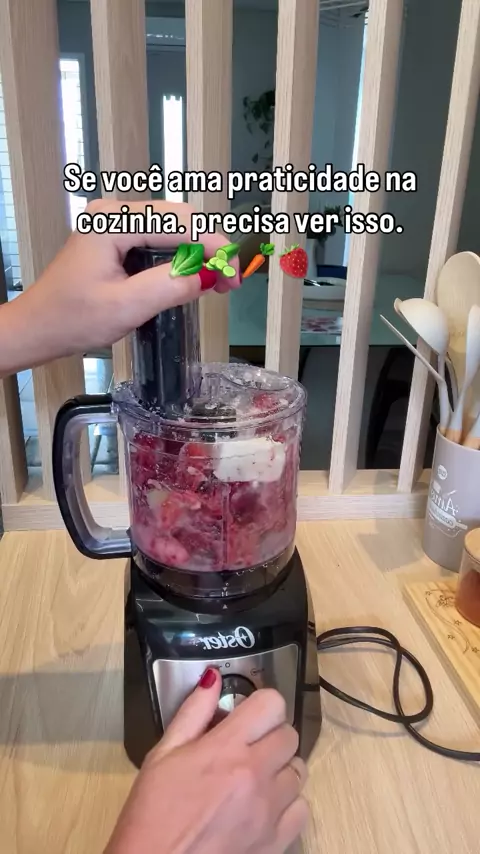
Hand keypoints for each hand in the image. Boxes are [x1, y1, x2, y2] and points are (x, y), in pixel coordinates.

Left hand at [0, 200, 240, 375]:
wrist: (37, 328)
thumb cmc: (73, 319)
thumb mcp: (127, 306)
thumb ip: (171, 285)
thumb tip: (211, 274)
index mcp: (114, 221)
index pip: (180, 224)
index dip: (214, 249)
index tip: (234, 279)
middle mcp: (114, 212)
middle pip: (179, 219)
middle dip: (209, 249)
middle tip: (228, 284)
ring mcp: (113, 222)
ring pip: (172, 228)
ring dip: (197, 252)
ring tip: (214, 283)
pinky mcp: (114, 237)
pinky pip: (157, 238)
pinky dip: (179, 256)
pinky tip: (190, 277)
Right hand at [105, 669, 308, 853]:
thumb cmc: (151, 813)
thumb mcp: (162, 754)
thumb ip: (193, 712)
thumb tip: (213, 678)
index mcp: (226, 748)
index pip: (272, 703)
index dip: (261, 704)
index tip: (247, 715)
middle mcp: (255, 775)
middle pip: (290, 735)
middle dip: (271, 734)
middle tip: (248, 746)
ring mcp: (269, 810)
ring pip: (299, 771)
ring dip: (280, 768)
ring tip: (254, 778)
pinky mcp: (276, 841)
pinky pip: (302, 809)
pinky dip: (288, 804)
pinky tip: (264, 806)